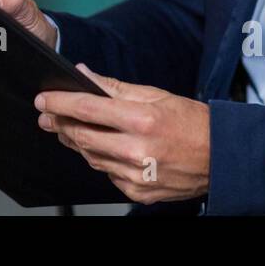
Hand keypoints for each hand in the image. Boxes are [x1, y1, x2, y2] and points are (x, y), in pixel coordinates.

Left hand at [35, 64, 210, 203]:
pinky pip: (107, 174)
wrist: (220, 158)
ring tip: (69, 128)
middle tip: (47, 115)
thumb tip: (85, 74)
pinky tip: (103, 148)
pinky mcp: (138, 191)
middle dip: (60, 124)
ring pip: (92, 157)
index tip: (43, 100)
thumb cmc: (191, 122)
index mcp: (141, 119)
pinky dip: (101, 159)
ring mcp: (136, 175)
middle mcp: (137, 150)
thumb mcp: (155, 95)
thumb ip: (114, 87)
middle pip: (82, 136)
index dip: (59, 103)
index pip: (87, 108)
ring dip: (77, 142)